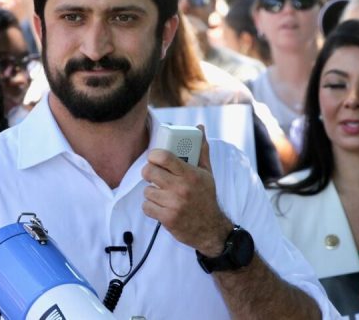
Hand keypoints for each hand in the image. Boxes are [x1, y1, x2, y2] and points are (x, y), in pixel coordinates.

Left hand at [141, 125, 230, 255]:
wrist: (211, 230)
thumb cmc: (206, 197)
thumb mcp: (207, 173)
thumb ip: (201, 150)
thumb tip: (200, 128)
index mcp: (190, 174)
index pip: (163, 157)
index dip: (154, 155)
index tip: (154, 158)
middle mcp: (181, 188)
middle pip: (149, 172)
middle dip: (149, 173)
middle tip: (154, 176)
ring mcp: (174, 204)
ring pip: (147, 190)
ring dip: (152, 192)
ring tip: (162, 194)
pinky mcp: (167, 218)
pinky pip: (146, 206)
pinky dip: (151, 207)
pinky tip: (161, 207)